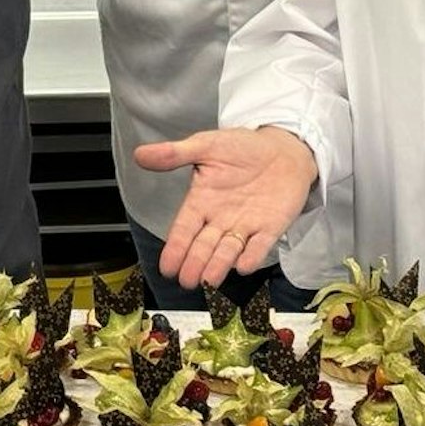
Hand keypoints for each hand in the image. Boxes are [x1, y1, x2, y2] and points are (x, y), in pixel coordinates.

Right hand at [132, 128, 317, 289]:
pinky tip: (243, 265)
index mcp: (202, 201)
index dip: (175, 248)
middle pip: (204, 246)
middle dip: (194, 263)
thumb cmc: (243, 148)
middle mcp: (221, 218)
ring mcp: (246, 224)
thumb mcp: (205, 145)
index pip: (184, 229)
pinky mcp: (271, 226)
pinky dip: (252, 255)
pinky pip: (260, 244)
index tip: (166, 266)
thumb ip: (175, 153)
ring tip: (208, 280)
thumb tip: (141, 154)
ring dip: (218, 266)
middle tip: (186, 279)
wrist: (283, 147)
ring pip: (228, 250)